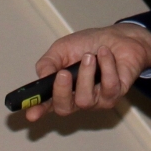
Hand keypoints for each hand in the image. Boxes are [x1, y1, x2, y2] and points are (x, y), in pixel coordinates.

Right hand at [24, 24, 150, 122]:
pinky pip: (109, 86)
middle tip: (63, 73)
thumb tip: (42, 77)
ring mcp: (98, 99)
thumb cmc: (90, 44)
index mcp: (61, 89)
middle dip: (62, 91)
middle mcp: (78, 99)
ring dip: (86, 74)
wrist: (119, 36)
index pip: (46, 105)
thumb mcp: (62, 49)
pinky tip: (105, 53)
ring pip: (86, 99)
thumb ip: (48, 63)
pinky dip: (106, 66)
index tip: (31, 113)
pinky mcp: (116, 93)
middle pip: (64, 108)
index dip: (38, 110)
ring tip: (90, 56)